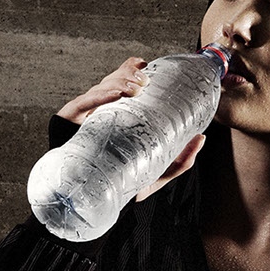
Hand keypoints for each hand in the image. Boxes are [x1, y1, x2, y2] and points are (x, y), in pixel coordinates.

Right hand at [56, 57, 205, 203]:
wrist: (98, 203)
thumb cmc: (125, 184)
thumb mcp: (157, 172)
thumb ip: (180, 160)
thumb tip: (200, 138)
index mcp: (116, 115)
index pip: (121, 82)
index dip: (131, 69)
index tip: (148, 67)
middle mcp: (100, 111)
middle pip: (112, 81)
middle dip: (128, 75)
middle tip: (146, 80)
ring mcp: (85, 117)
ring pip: (99, 89)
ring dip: (118, 83)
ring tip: (136, 88)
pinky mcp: (68, 124)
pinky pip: (82, 105)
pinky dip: (99, 97)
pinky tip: (117, 95)